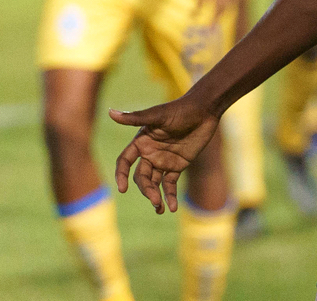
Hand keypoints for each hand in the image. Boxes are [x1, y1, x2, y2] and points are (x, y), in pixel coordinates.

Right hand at [112, 97, 219, 212]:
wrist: (206, 111)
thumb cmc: (181, 109)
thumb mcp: (158, 115)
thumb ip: (135, 118)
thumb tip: (110, 111)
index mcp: (141, 142)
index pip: (124, 162)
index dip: (121, 175)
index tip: (122, 189)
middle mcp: (149, 153)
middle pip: (141, 177)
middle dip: (146, 190)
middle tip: (155, 200)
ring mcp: (163, 161)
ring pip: (154, 183)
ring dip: (155, 197)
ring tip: (161, 208)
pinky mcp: (178, 166)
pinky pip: (170, 184)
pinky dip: (170, 196)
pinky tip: (172, 208)